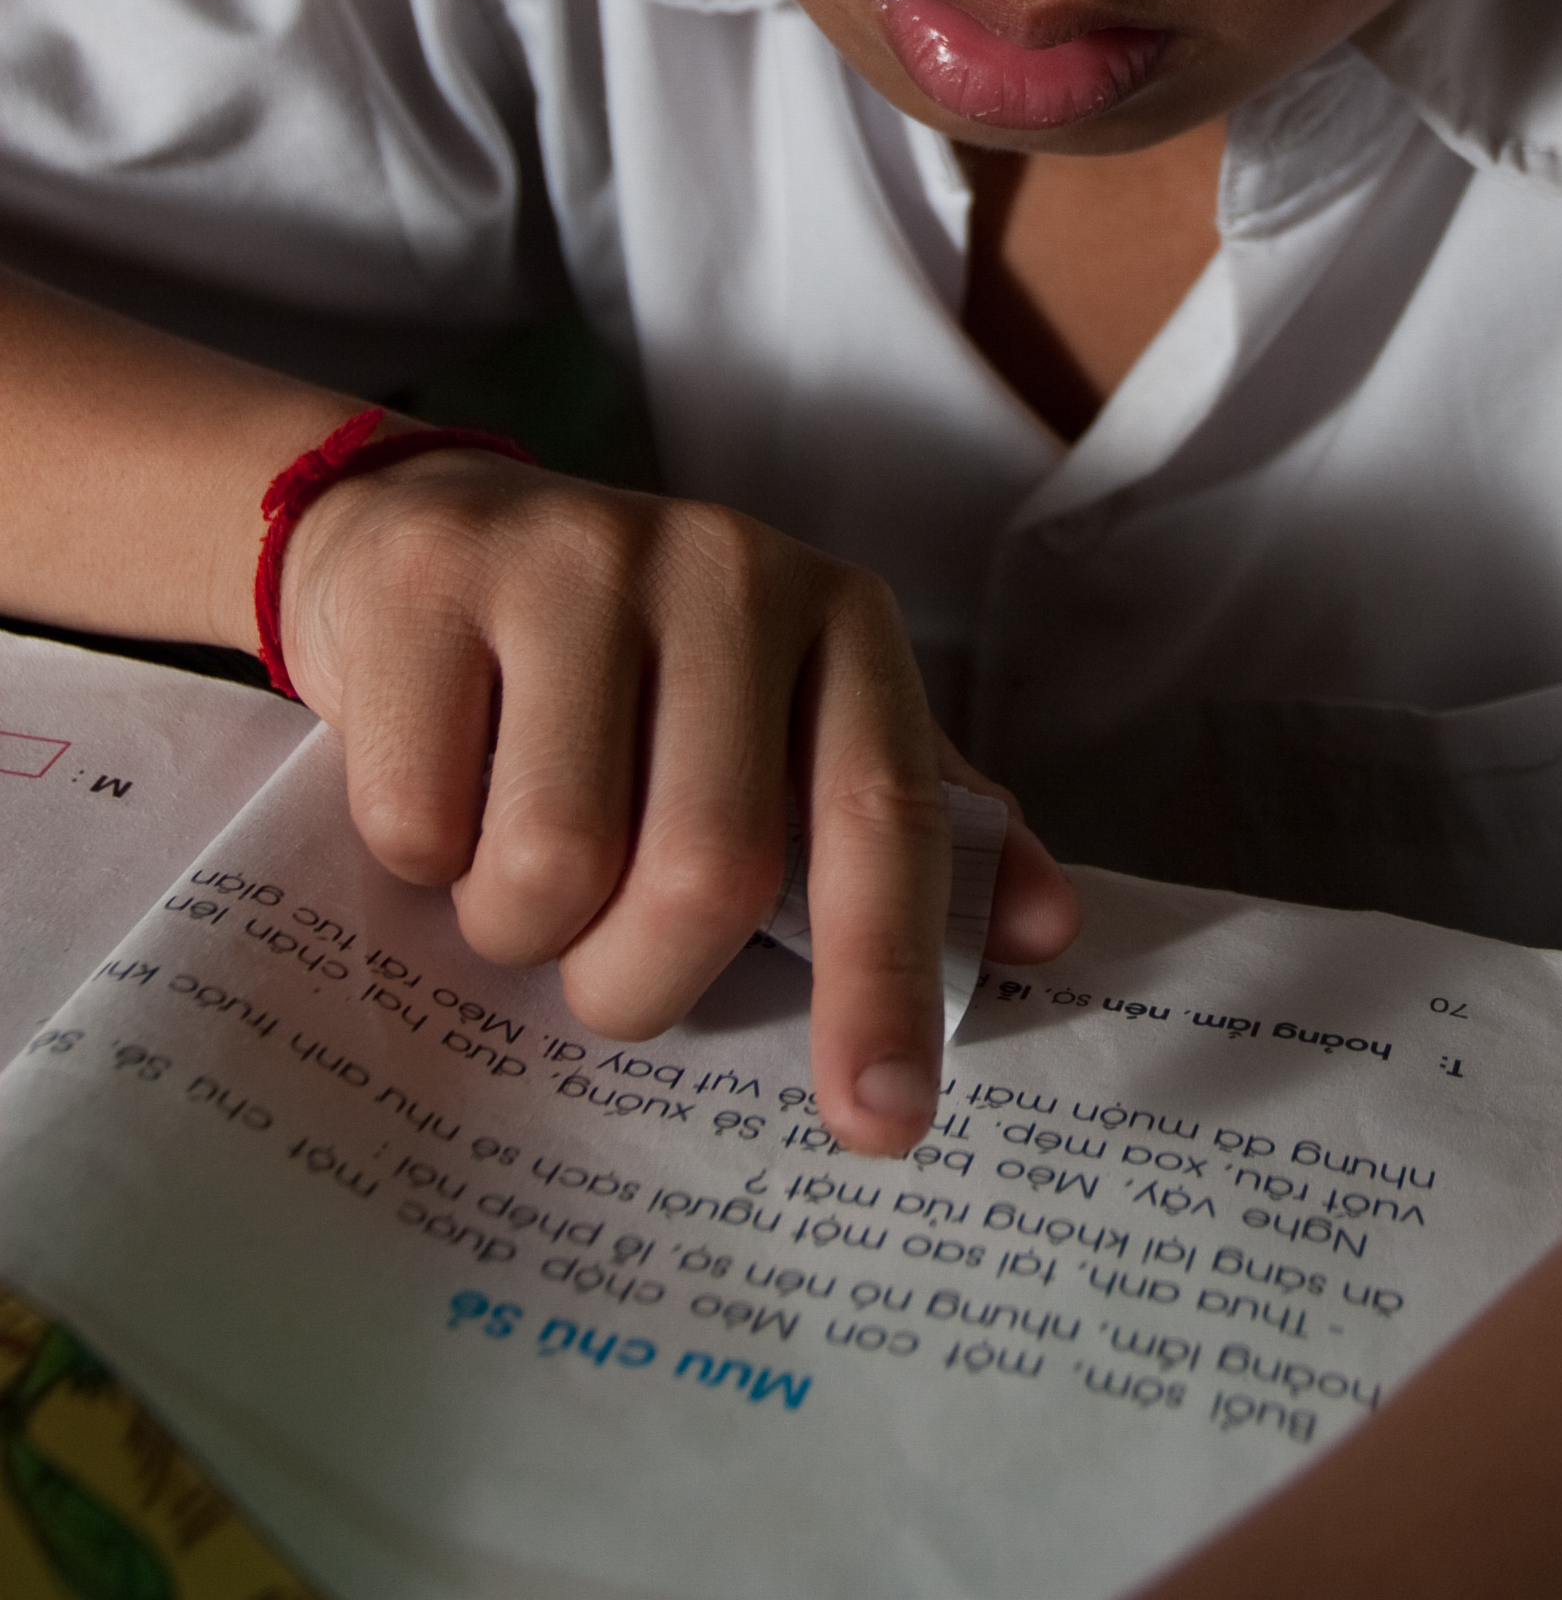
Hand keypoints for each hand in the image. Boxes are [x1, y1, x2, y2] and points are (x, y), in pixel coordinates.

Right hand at [274, 442, 1078, 1152]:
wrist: (427, 532)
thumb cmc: (630, 668)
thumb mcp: (785, 717)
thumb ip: (907, 819)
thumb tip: (1048, 929)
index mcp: (837, 617)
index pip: (884, 816)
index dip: (886, 975)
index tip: (883, 1124)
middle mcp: (727, 569)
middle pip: (708, 870)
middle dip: (638, 981)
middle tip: (599, 968)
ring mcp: (576, 560)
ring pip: (555, 864)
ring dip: (517, 930)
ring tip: (510, 866)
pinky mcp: (433, 583)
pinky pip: (422, 824)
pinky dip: (419, 863)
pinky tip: (437, 790)